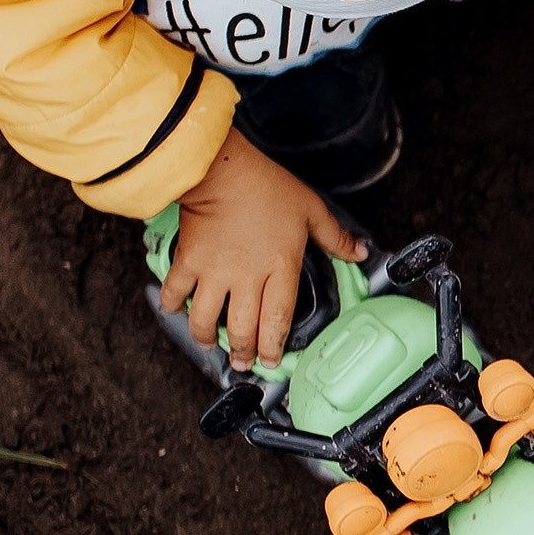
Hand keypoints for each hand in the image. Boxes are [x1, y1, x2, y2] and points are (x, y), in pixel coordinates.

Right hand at [158, 127, 364, 372]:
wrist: (221, 170)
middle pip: (244, 328)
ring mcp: (215, 273)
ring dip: (207, 336)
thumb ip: (336, 237)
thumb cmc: (267, 188)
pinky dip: (173, 304)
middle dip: (244, 351)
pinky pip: (176, 292)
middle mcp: (247, 278)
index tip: (272, 361)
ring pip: (206, 319)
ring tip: (211, 344)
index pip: (278, 320)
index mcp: (280, 269)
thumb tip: (361, 253)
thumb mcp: (312, 210)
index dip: (275, 346)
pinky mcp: (188, 261)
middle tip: (244, 363)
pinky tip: (175, 311)